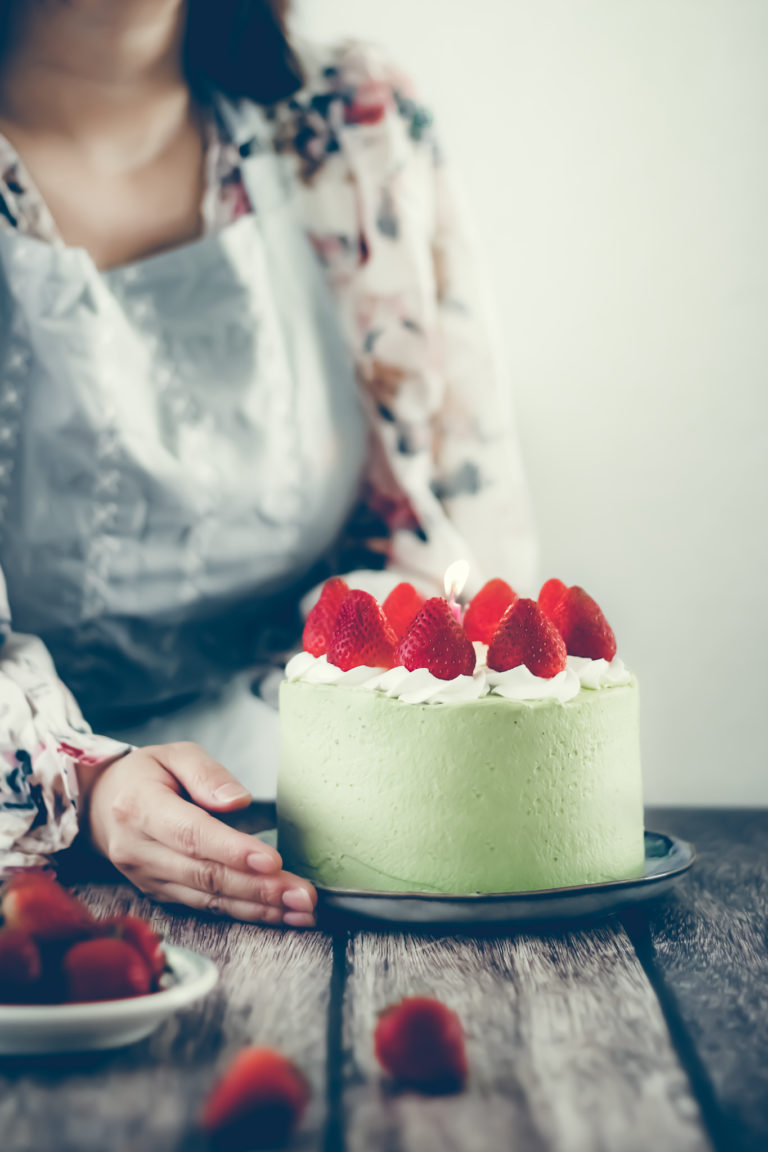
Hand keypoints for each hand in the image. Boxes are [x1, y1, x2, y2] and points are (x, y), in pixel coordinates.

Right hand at [80, 742, 316, 926]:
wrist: (102, 805)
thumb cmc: (147, 774)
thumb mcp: (175, 754)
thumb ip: (207, 773)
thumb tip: (238, 802)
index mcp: (140, 807)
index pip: (191, 834)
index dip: (233, 850)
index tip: (272, 861)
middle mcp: (139, 849)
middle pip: (205, 874)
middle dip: (259, 888)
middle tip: (303, 895)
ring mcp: (147, 877)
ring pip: (208, 899)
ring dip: (258, 909)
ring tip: (301, 912)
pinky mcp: (160, 894)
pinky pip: (205, 908)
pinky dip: (244, 913)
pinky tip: (278, 915)